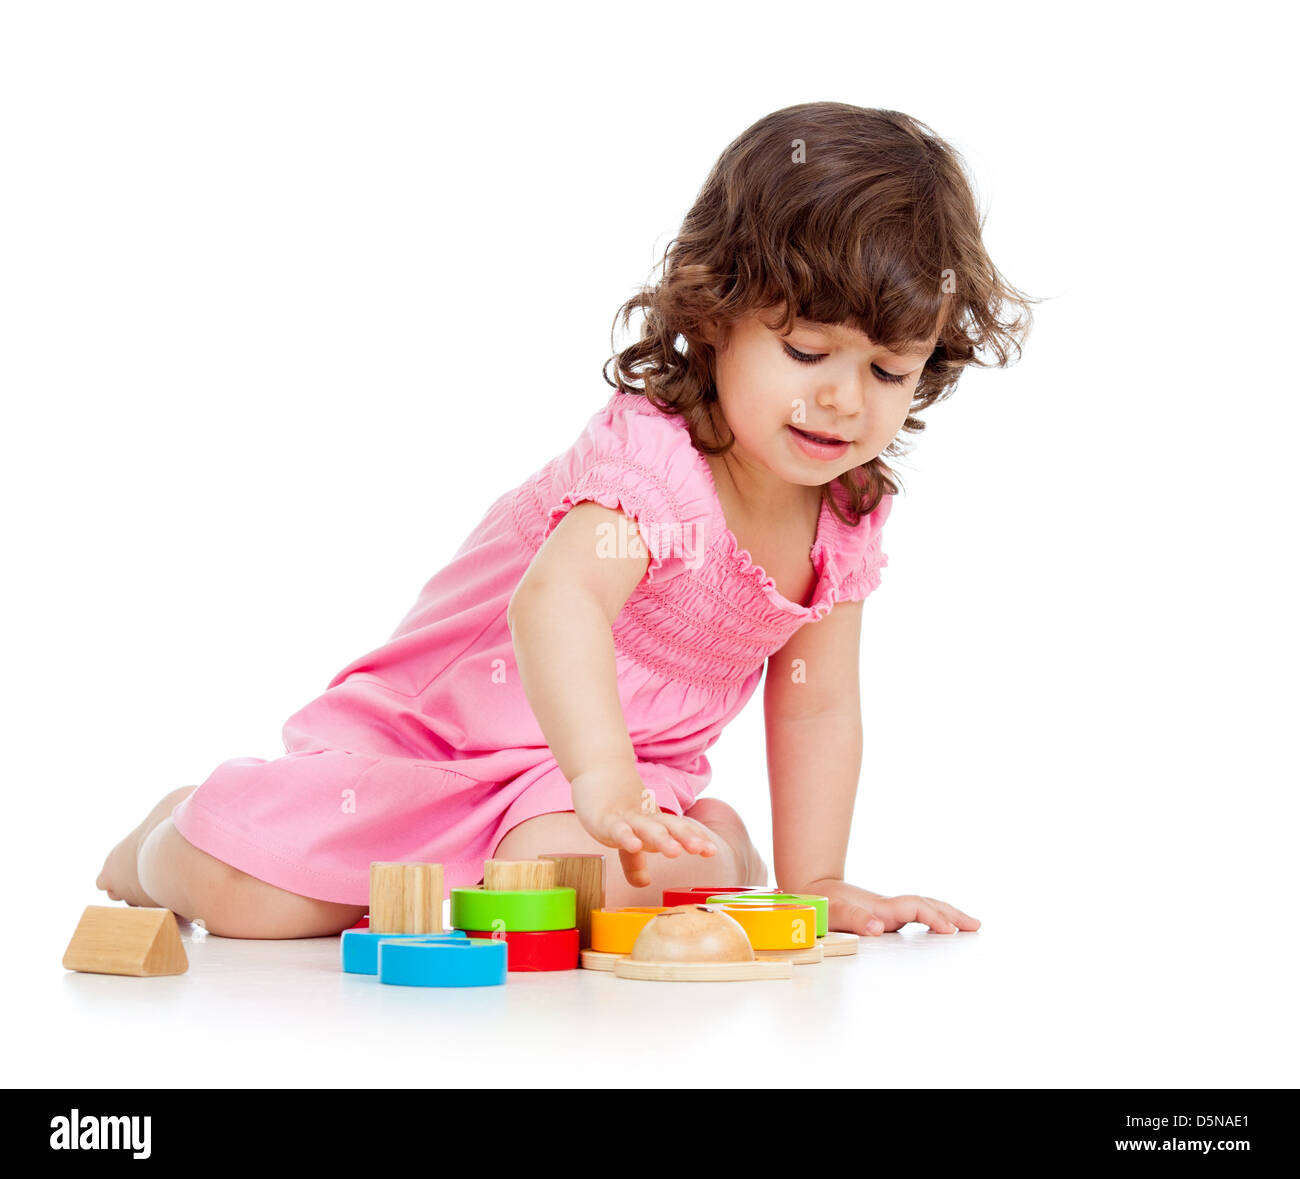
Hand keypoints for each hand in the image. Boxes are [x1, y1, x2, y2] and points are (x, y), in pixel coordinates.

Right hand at [569, 763, 719, 887]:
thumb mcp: (628, 835)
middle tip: (701, 849)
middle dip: (686, 838)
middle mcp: (644, 818)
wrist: (597, 769)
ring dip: (661, 839)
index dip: (695, 838)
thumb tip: (643, 883)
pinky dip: (625, 837)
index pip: (678, 829)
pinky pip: (616, 828)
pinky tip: (634, 845)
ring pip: (646, 827)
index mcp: (654, 821)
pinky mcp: (604, 818)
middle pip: (668, 827)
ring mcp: (625, 817)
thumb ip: (635, 861)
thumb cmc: (615, 805)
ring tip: (675, 852)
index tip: (711, 850)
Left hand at [809, 879, 980, 935]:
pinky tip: (942, 929)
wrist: (809, 891)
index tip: (950, 931)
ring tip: (971, 925)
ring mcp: (888, 911)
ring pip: (924, 908)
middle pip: (927, 904)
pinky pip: (916, 915)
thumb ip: (853, 919)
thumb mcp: (831, 913)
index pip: (915, 908)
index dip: (933, 917)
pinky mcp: (885, 916)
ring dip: (947, 914)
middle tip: (977, 925)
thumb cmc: (820, 905)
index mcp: (879, 907)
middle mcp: (888, 907)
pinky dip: (934, 919)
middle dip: (952, 914)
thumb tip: (877, 927)